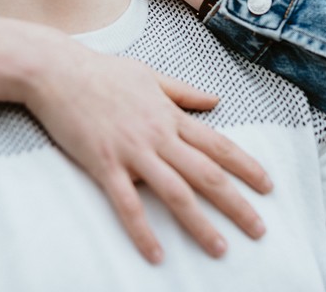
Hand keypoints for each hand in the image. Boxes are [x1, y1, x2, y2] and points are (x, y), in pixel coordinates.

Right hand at [0, 17, 272, 263]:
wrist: (56, 70)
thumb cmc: (101, 71)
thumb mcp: (150, 75)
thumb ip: (184, 92)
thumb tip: (216, 100)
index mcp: (170, 115)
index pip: (218, 144)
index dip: (246, 166)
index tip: (268, 186)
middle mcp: (158, 135)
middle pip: (206, 173)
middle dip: (236, 203)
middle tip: (259, 229)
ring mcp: (131, 151)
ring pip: (174, 192)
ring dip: (199, 223)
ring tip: (219, 249)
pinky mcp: (103, 164)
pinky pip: (127, 204)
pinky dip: (142, 230)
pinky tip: (156, 254)